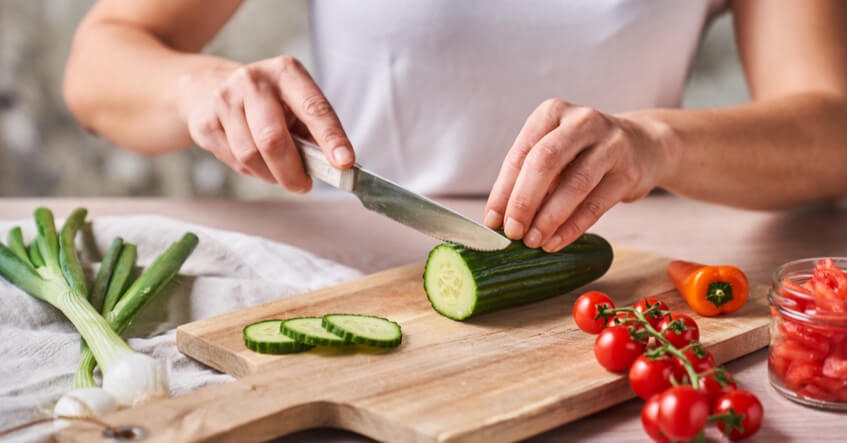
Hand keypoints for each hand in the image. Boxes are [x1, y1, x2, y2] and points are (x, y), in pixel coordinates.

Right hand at [175, 55, 353, 192]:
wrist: (208, 87)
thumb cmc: (267, 102)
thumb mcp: (294, 104)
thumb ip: (314, 132)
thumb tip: (335, 166)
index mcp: (286, 72)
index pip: (314, 108)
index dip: (331, 138)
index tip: (344, 162)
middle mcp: (253, 80)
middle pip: (273, 139)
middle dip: (293, 172)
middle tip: (304, 186)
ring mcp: (225, 100)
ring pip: (251, 155)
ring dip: (272, 175)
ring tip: (281, 173)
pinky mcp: (206, 122)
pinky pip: (235, 161)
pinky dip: (253, 171)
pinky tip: (257, 162)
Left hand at [484, 99, 673, 251]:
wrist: (643, 145)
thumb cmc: (583, 153)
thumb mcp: (555, 152)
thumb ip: (528, 178)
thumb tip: (499, 219)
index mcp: (553, 113)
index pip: (521, 154)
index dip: (503, 190)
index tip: (492, 221)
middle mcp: (582, 122)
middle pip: (545, 162)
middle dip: (524, 201)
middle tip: (512, 232)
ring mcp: (610, 144)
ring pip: (573, 185)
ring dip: (548, 218)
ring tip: (532, 241)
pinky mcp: (629, 172)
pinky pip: (595, 205)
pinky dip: (571, 228)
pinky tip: (555, 242)